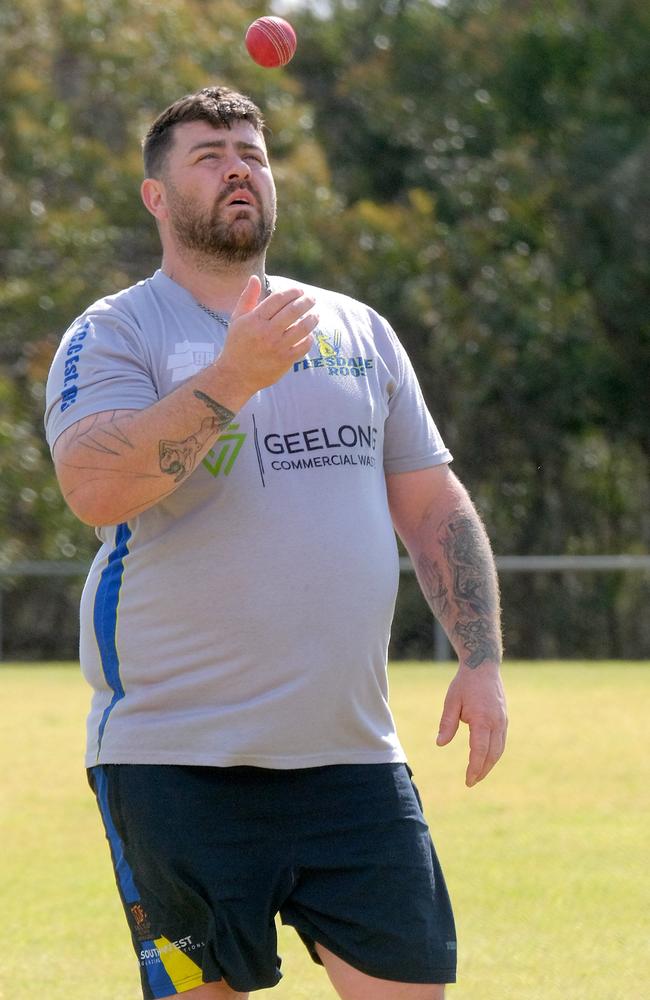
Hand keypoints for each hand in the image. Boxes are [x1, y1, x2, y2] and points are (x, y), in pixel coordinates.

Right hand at [218, 275, 317, 396]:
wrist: (236, 374)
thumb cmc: (237, 344)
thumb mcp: (238, 319)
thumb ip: (247, 298)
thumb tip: (255, 278)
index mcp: (255, 319)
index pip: (278, 299)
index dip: (292, 292)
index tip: (300, 291)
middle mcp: (266, 332)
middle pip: (293, 311)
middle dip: (306, 302)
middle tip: (312, 299)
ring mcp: (277, 347)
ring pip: (302, 328)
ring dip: (312, 319)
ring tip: (316, 315)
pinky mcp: (284, 360)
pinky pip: (303, 346)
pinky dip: (309, 338)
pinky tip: (309, 334)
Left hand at [436, 663, 507, 786]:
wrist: (483, 666)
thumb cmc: (464, 684)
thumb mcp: (451, 701)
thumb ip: (447, 723)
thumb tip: (440, 744)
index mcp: (483, 719)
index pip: (480, 751)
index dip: (474, 768)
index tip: (468, 780)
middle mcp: (496, 722)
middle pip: (492, 754)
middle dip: (482, 770)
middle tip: (471, 782)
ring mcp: (503, 721)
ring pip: (499, 750)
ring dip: (489, 764)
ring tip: (478, 774)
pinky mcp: (504, 719)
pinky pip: (501, 742)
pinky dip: (494, 753)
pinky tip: (485, 758)